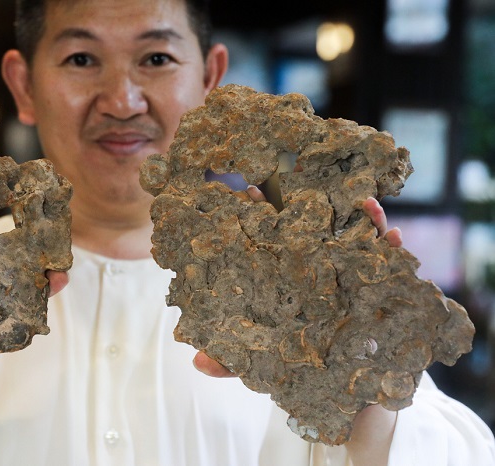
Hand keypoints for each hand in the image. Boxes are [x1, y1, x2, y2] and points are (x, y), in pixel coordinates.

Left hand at [193, 192, 402, 377]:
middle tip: (295, 182)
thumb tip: (198, 363)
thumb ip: (234, 361)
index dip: (261, 214)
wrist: (348, 399)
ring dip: (362, 218)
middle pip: (314, 231)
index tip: (247, 190)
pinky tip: (394, 237)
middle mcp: (321, 273)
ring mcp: (351, 278)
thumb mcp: (265, 364)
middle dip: (306, 204)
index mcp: (291, 281)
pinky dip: (393, 250)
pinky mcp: (382, 292)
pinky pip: (392, 266)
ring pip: (356, 240)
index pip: (275, 241)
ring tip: (363, 202)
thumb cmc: (303, 372)